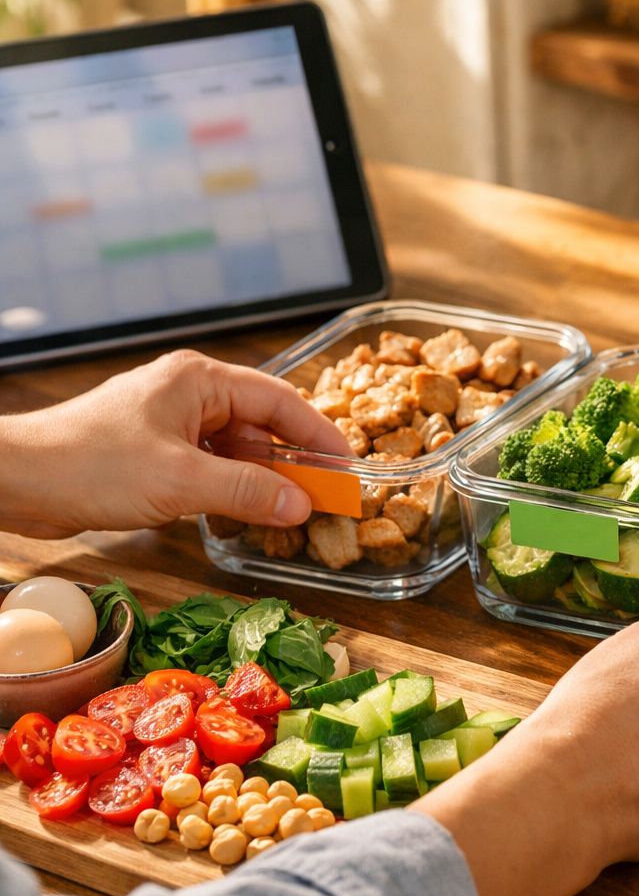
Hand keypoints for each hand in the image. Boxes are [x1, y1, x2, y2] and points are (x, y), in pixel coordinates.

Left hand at [0, 350, 349, 537]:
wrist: (16, 480)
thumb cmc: (89, 464)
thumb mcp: (180, 482)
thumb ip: (248, 492)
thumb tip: (302, 506)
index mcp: (200, 380)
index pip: (281, 401)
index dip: (319, 435)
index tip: (348, 467)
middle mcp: (189, 394)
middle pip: (261, 426)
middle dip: (292, 464)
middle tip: (323, 499)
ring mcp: (170, 424)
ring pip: (236, 451)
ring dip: (259, 482)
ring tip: (285, 514)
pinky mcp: (154, 453)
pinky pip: (210, 468)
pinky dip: (230, 490)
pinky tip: (241, 515)